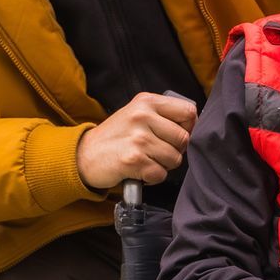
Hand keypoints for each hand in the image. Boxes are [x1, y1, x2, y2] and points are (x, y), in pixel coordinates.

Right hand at [75, 93, 198, 190]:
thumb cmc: (115, 137)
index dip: (189, 127)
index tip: (177, 135)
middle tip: (157, 151)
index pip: (188, 112)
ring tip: (146, 159)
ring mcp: (138, 138)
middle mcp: (142, 116)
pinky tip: (139, 170)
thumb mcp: (136, 113)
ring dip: (163, 165)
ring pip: (174, 159)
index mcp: (146, 102)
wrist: (85, 155)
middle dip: (175, 150)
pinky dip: (152, 177)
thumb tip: (193, 126)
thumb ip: (162, 115)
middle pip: (184, 139)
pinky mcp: (133, 160)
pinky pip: (160, 174)